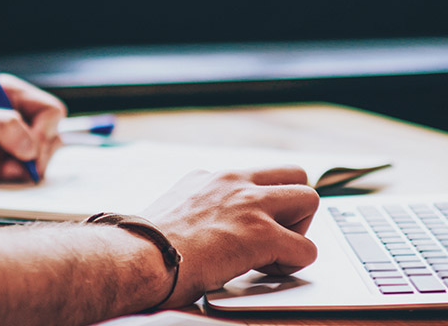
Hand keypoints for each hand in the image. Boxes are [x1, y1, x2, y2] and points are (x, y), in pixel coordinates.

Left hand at [0, 74, 65, 190]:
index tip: (27, 151)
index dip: (44, 133)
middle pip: (50, 140)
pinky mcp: (4, 164)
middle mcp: (17, 116)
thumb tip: (31, 149)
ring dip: (15, 174)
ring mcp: (12, 142)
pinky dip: (4, 184)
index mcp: (11, 94)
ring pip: (37, 163)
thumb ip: (5, 128)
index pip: (51, 112)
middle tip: (5, 170)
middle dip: (29, 160)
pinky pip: (21, 179)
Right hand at [140, 165, 319, 308]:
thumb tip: (202, 229)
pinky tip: (267, 272)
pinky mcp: (261, 234)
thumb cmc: (146, 246)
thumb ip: (198, 209)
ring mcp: (249, 204)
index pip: (258, 175)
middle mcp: (233, 181)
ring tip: (274, 254)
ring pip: (309, 199)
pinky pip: (306, 248)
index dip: (264, 203)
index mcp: (211, 177)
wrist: (138, 256)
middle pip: (295, 174)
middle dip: (293, 208)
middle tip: (275, 236)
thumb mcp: (174, 210)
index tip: (253, 226)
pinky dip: (294, 264)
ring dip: (300, 231)